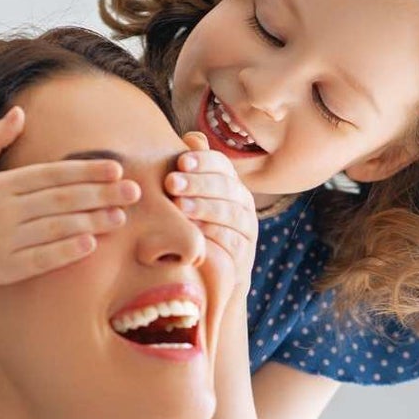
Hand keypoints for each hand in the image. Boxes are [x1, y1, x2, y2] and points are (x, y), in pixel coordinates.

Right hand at [0, 107, 140, 287]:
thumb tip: (20, 113)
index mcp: (0, 185)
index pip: (53, 174)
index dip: (87, 170)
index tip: (116, 166)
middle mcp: (4, 211)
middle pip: (62, 200)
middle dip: (101, 194)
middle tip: (135, 191)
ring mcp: (3, 241)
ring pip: (57, 229)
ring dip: (92, 222)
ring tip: (121, 217)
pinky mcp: (0, 269)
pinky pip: (40, 260)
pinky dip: (66, 252)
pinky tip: (90, 245)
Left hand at [166, 131, 258, 275]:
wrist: (207, 280)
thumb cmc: (195, 231)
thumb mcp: (191, 200)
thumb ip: (193, 171)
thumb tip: (192, 137)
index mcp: (231, 185)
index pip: (222, 165)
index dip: (203, 161)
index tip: (180, 161)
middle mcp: (244, 204)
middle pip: (226, 186)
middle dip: (198, 183)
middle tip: (172, 183)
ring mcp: (247, 230)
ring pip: (230, 212)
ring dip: (204, 207)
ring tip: (180, 206)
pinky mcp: (244, 255)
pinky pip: (232, 240)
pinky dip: (213, 234)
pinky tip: (194, 231)